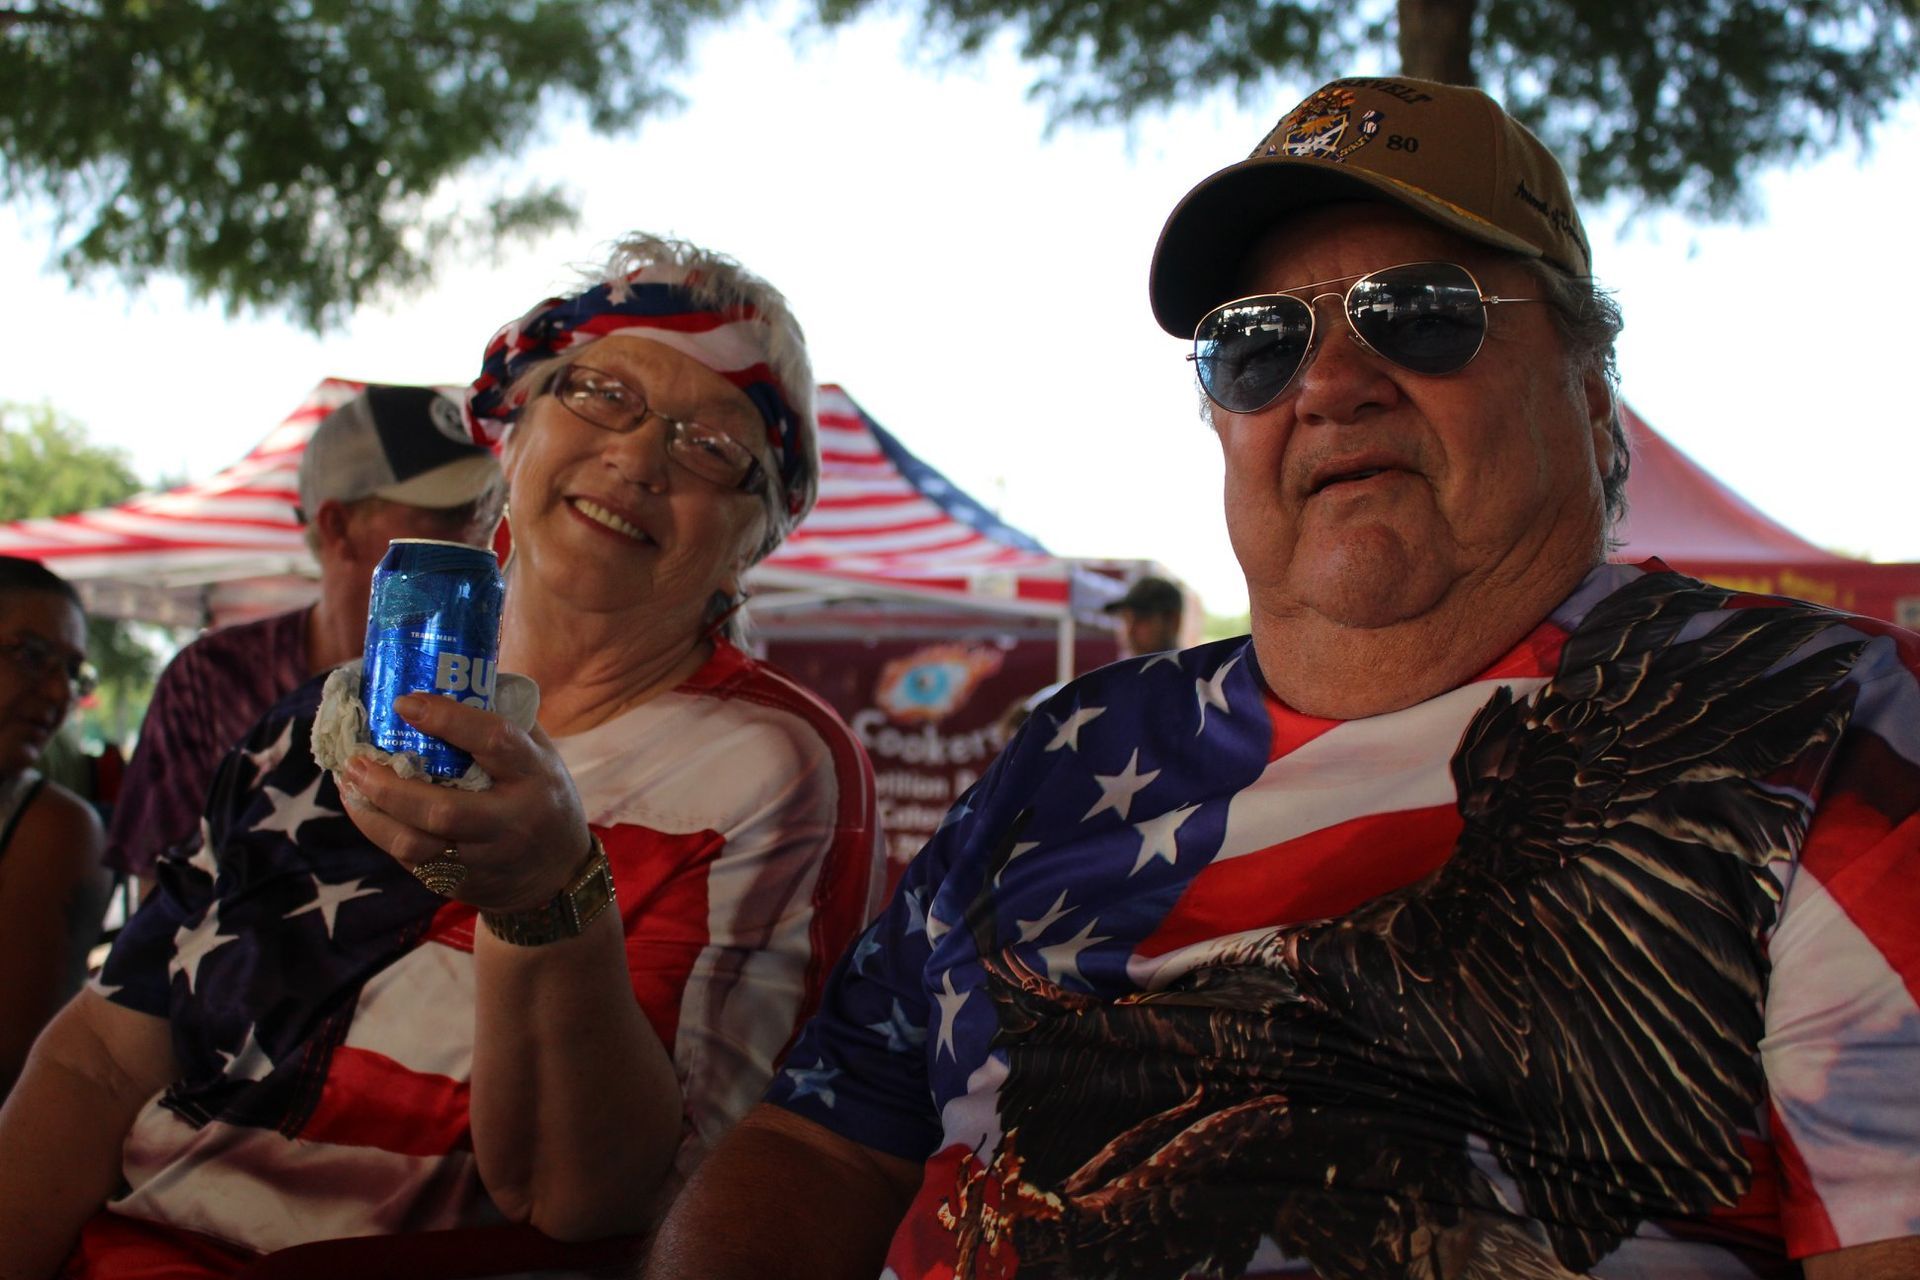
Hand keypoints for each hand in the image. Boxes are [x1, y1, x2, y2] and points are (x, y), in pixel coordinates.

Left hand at [341, 692, 589, 912]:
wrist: (556, 874)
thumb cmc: (541, 796)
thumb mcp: (540, 756)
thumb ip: (503, 724)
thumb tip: (446, 678)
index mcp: (534, 774)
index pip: (494, 741)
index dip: (448, 720)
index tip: (404, 703)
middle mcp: (512, 819)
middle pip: (443, 809)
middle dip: (390, 786)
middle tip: (356, 760)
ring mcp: (487, 857)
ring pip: (419, 844)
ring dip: (375, 815)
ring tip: (349, 785)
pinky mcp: (462, 882)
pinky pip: (413, 862)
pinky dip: (382, 833)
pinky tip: (364, 809)